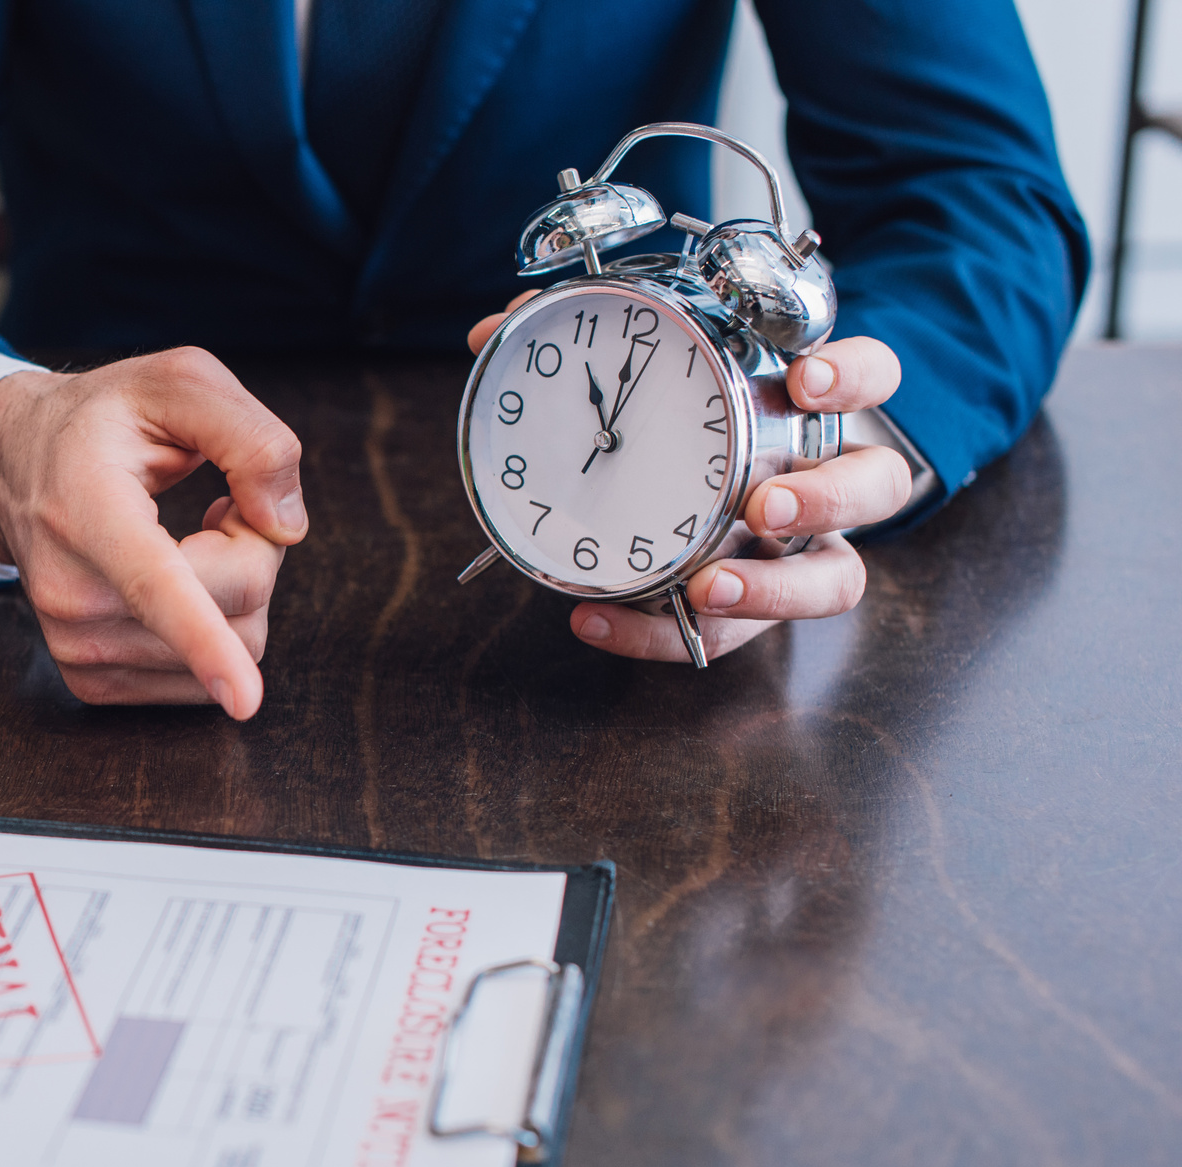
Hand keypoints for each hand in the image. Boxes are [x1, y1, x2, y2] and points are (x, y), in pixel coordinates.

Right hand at [0, 348, 307, 717]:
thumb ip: (250, 438)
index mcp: (89, 514)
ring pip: (233, 648)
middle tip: (221, 506)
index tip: (243, 699)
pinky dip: (212, 632)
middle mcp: (73, 594)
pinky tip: (176, 582)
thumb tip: (286, 528)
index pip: (155, 587)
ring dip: (236, 592)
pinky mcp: (90, 681)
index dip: (206, 643)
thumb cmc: (104, 420)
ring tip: (190, 540)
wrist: (13, 463)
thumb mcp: (179, 383)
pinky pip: (203, 680)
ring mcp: (77, 647)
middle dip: (256, 550)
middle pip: (238, 607)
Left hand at [468, 304, 912, 663]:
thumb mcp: (648, 374)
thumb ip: (578, 342)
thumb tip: (493, 328)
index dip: (852, 378)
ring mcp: (803, 550)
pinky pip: (727, 637)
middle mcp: (826, 479)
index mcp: (806, 408)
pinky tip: (595, 619)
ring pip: (833, 580)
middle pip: (874, 487)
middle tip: (769, 505)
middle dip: (828, 498)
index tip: (807, 383)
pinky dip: (657, 635)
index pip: (870, 379)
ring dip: (775, 589)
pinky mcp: (754, 607)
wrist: (704, 486)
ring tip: (711, 589)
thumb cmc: (684, 421)